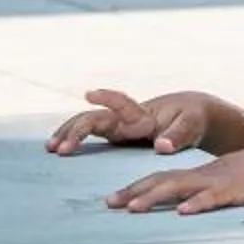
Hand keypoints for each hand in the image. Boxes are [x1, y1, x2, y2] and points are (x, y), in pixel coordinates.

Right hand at [46, 88, 212, 157]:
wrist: (191, 116)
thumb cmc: (192, 119)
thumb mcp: (192, 125)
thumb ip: (178, 135)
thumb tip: (161, 147)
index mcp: (143, 115)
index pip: (121, 104)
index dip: (107, 99)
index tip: (90, 94)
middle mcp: (126, 119)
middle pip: (94, 119)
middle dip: (76, 130)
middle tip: (59, 148)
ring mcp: (119, 127)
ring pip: (88, 124)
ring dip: (69, 133)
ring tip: (51, 148)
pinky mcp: (118, 136)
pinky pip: (92, 135)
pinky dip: (75, 140)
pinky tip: (59, 150)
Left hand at [106, 140, 243, 217]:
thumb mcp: (236, 181)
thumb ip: (215, 191)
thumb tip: (195, 206)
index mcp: (206, 174)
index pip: (166, 178)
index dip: (140, 188)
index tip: (117, 200)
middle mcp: (208, 175)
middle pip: (165, 181)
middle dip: (135, 192)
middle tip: (109, 204)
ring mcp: (223, 181)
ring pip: (183, 188)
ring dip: (155, 197)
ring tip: (132, 208)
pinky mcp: (241, 190)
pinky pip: (216, 197)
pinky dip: (198, 203)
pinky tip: (183, 211)